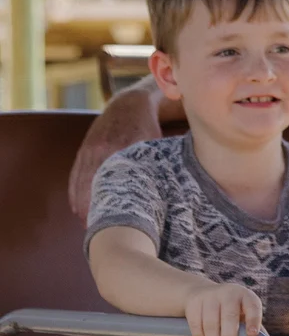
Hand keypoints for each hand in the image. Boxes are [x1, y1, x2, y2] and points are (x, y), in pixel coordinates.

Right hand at [68, 83, 165, 215]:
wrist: (130, 104)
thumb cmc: (149, 130)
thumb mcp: (154, 148)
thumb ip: (154, 169)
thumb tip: (166, 196)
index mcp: (119, 152)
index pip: (109, 187)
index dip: (107, 207)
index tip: (109, 225)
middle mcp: (100, 152)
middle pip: (91, 188)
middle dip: (91, 211)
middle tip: (97, 231)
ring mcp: (89, 151)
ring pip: (80, 184)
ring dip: (81, 205)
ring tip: (86, 224)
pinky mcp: (83, 150)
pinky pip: (75, 175)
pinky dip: (75, 192)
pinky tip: (77, 207)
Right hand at [184, 283, 263, 335]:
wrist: (202, 292)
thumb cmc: (231, 307)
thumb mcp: (244, 311)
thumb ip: (255, 326)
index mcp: (245, 296)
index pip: (252, 307)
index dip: (253, 320)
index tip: (252, 335)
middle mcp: (228, 294)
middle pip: (229, 317)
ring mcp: (209, 297)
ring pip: (211, 323)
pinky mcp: (194, 304)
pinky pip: (196, 324)